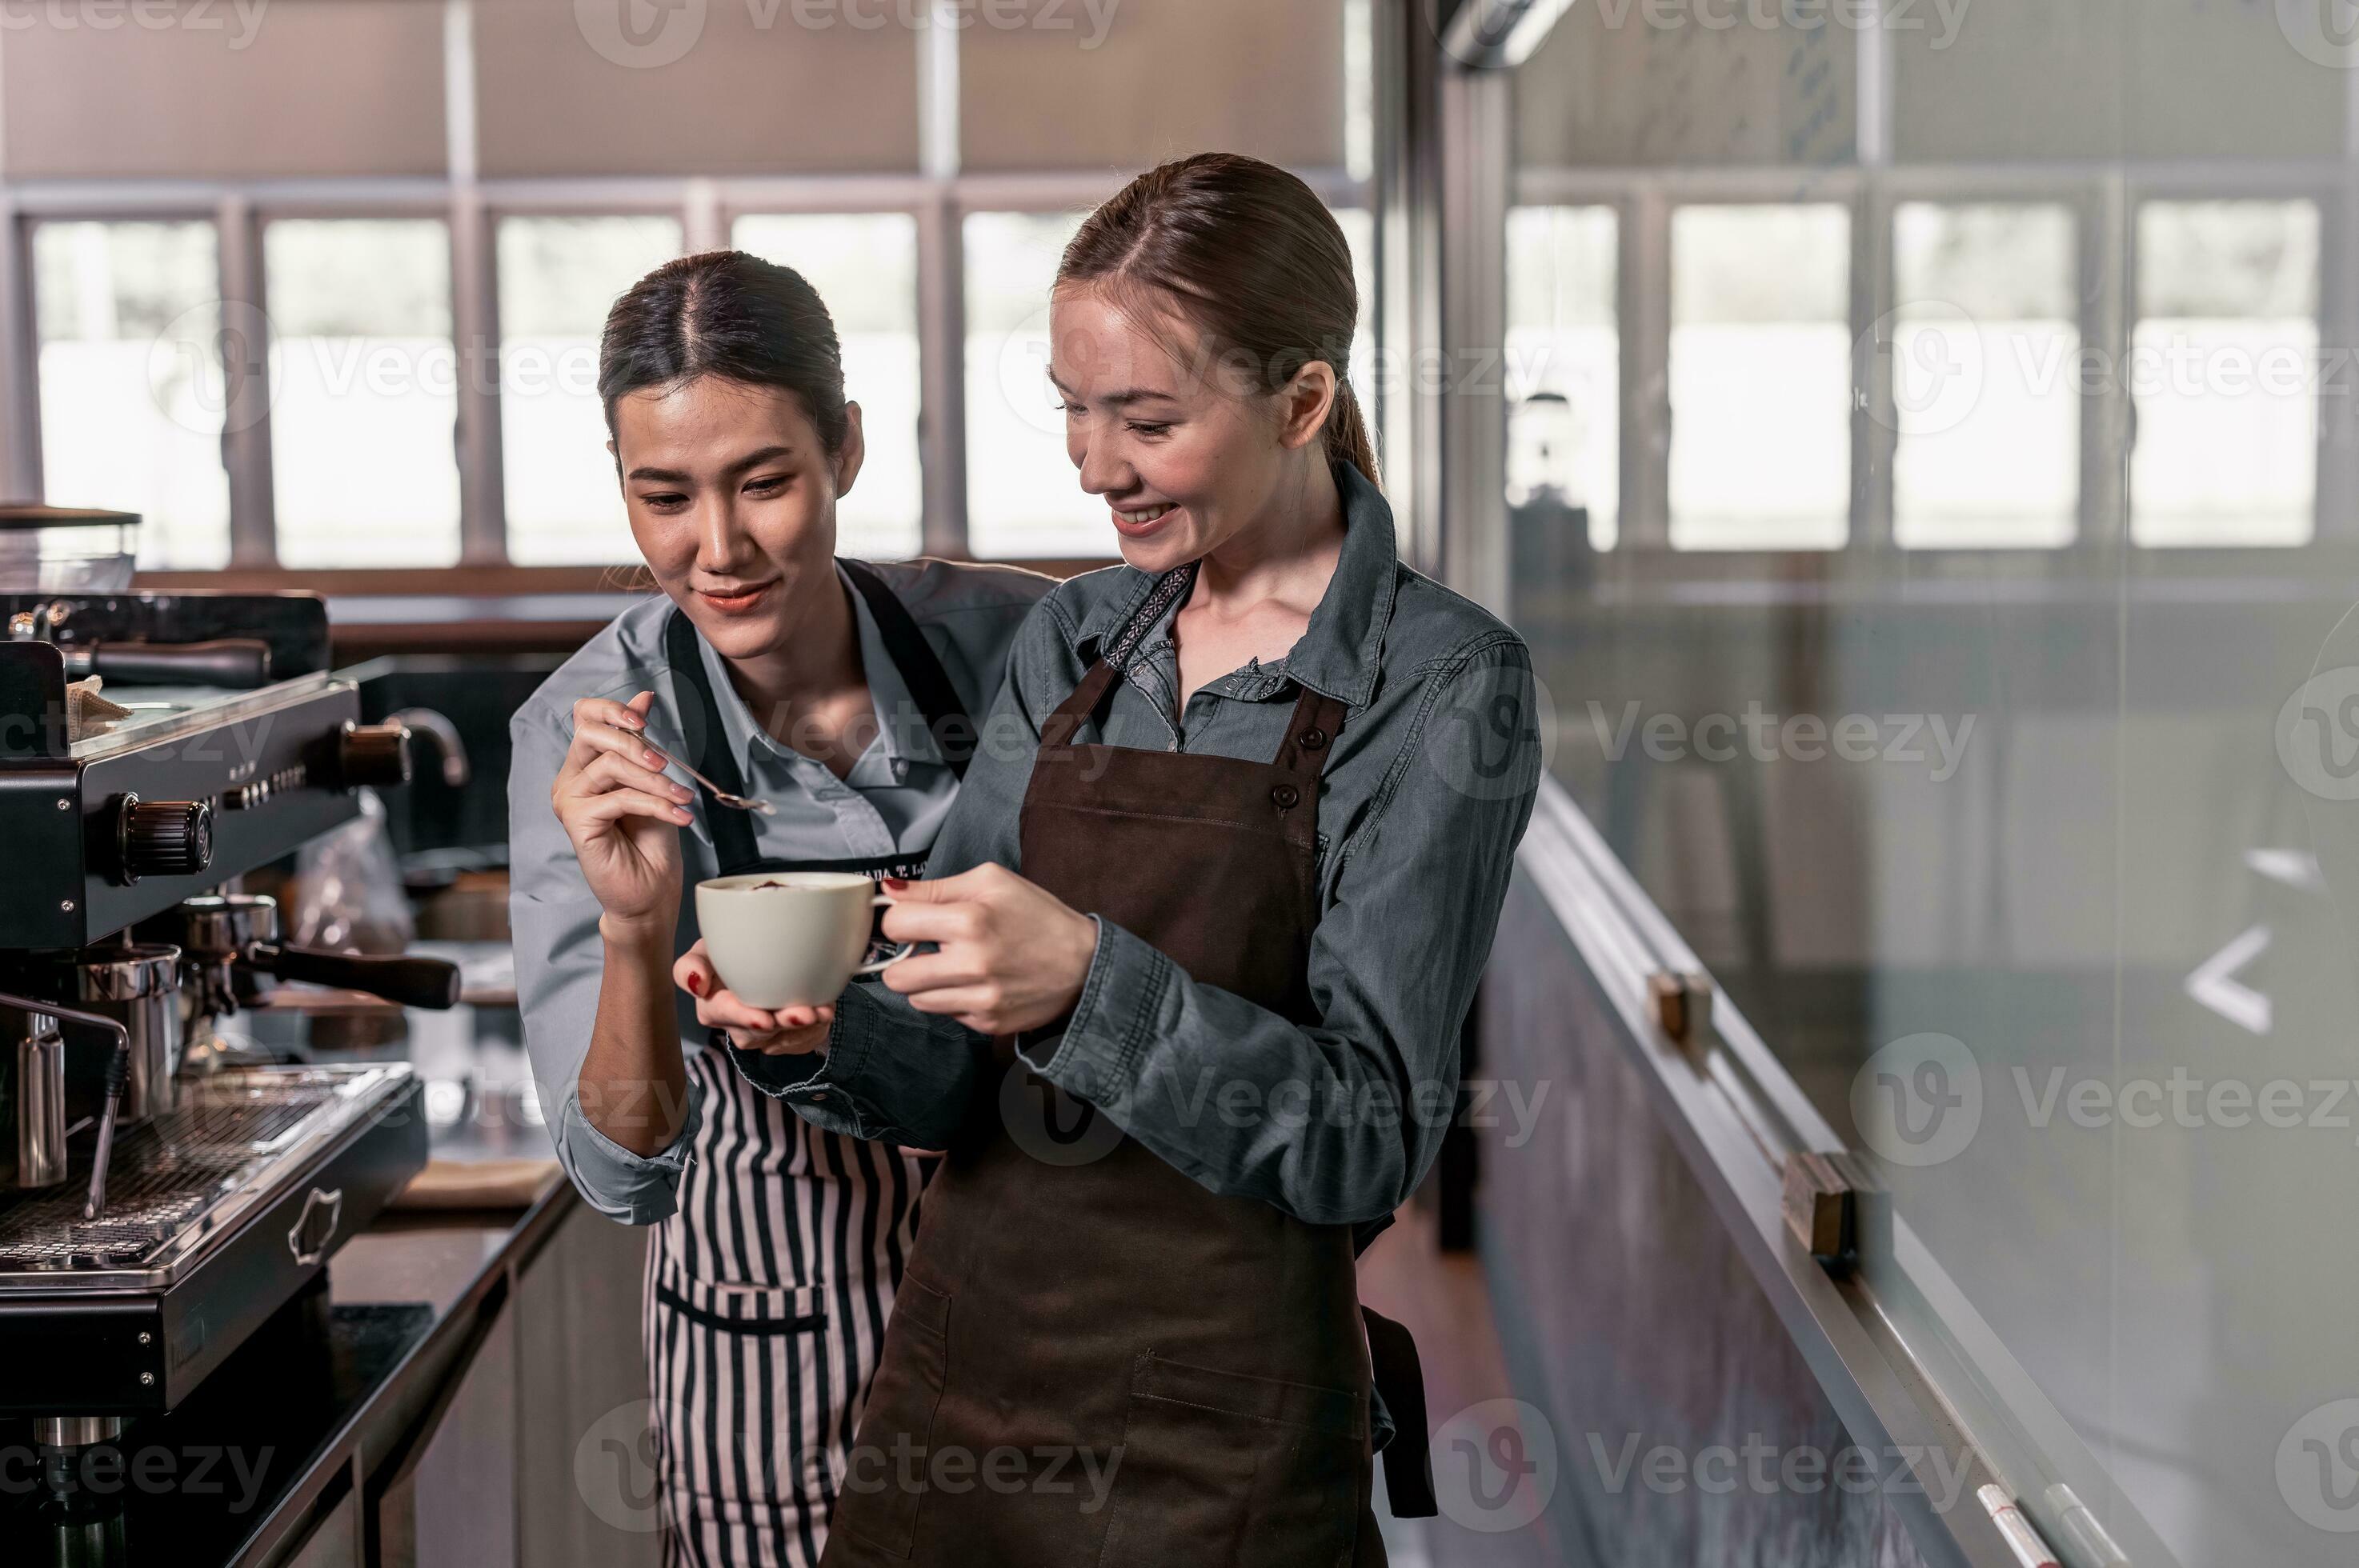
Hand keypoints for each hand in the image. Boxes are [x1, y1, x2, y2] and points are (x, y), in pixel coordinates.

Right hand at [553, 691, 695, 929]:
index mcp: (586, 763)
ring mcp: (569, 799)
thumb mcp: (654, 781)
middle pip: (592, 734)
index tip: (643, 719)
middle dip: (637, 744)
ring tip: (683, 798)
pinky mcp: (576, 822)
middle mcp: (571, 778)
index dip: (612, 709)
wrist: (650, 891)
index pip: (584, 716)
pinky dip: (655, 804)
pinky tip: (679, 817)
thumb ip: (643, 742)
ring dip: (656, 781)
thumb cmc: (651, 839)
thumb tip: (645, 696)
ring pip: (611, 766)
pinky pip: (618, 798)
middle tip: (668, 765)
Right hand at [673, 941, 834, 1055]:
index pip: (722, 1013)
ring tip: (820, 1012)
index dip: (743, 1017)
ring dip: (804, 1028)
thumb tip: (697, 982)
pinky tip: (825, 1011)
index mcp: (711, 1006)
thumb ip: (690, 966)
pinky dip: (816, 1027)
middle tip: (803, 1014)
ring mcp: (762, 1037)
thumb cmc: (725, 954)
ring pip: (783, 1038)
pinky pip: (801, 1040)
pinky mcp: (784, 1040)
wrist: (756, 960)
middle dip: (782, 1024)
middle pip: (759, 1031)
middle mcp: (736, 1026)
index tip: (763, 1019)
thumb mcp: (703, 952)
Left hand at [876, 863, 1098, 1035]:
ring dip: (926, 983)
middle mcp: (971, 964)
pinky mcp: (987, 1022)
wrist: (1085, 964)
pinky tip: (976, 983)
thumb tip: (888, 890)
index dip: (899, 920)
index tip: (913, 920)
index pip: (894, 926)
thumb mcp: (992, 882)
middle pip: (894, 976)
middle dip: (903, 961)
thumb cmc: (1038, 915)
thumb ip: (936, 887)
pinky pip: (946, 1014)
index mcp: (969, 920)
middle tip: (926, 949)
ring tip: (954, 965)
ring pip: (915, 1000)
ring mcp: (979, 999)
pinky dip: (953, 999)